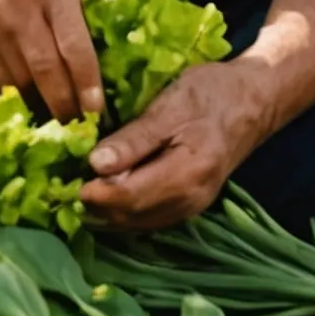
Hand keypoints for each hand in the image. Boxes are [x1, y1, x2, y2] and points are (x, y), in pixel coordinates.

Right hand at [0, 0, 105, 121]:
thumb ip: (76, 2)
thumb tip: (104, 49)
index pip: (76, 47)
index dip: (87, 85)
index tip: (96, 110)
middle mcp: (18, 5)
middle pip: (46, 71)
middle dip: (63, 105)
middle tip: (74, 125)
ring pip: (15, 80)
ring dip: (33, 103)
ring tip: (47, 116)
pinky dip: (3, 91)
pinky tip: (14, 100)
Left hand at [79, 60, 277, 229]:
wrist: (254, 100)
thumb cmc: (211, 93)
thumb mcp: (170, 105)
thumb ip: (134, 138)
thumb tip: (96, 164)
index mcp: (188, 173)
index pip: (129, 197)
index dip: (93, 192)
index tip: (64, 177)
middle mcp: (190, 199)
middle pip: (129, 215)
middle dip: (93, 203)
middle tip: (60, 181)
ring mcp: (191, 206)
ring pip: (135, 222)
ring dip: (104, 209)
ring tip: (75, 184)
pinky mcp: (187, 204)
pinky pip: (146, 218)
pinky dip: (121, 209)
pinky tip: (102, 190)